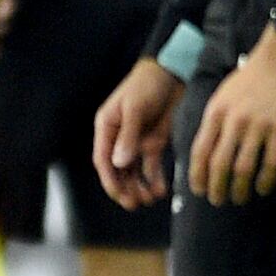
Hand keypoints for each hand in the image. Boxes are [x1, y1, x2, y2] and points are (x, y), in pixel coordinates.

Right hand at [93, 57, 185, 209]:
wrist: (172, 72)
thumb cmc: (147, 84)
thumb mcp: (135, 108)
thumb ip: (128, 136)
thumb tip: (119, 163)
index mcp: (106, 127)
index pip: (102, 159)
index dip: (109, 179)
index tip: (119, 195)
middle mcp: (118, 137)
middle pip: (117, 169)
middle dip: (125, 188)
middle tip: (135, 204)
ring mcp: (136, 140)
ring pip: (133, 171)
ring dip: (139, 186)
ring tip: (149, 199)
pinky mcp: (153, 141)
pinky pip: (150, 165)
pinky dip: (154, 178)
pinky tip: (159, 189)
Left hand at [188, 27, 275, 205]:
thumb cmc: (249, 78)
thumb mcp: (222, 95)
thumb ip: (214, 121)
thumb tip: (206, 150)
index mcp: (216, 112)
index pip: (200, 150)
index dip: (197, 174)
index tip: (197, 190)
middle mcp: (234, 121)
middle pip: (219, 163)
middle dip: (215, 187)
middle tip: (217, 201)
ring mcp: (258, 125)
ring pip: (244, 167)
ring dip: (240, 188)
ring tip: (238, 199)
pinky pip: (271, 161)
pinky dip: (266, 179)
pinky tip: (262, 188)